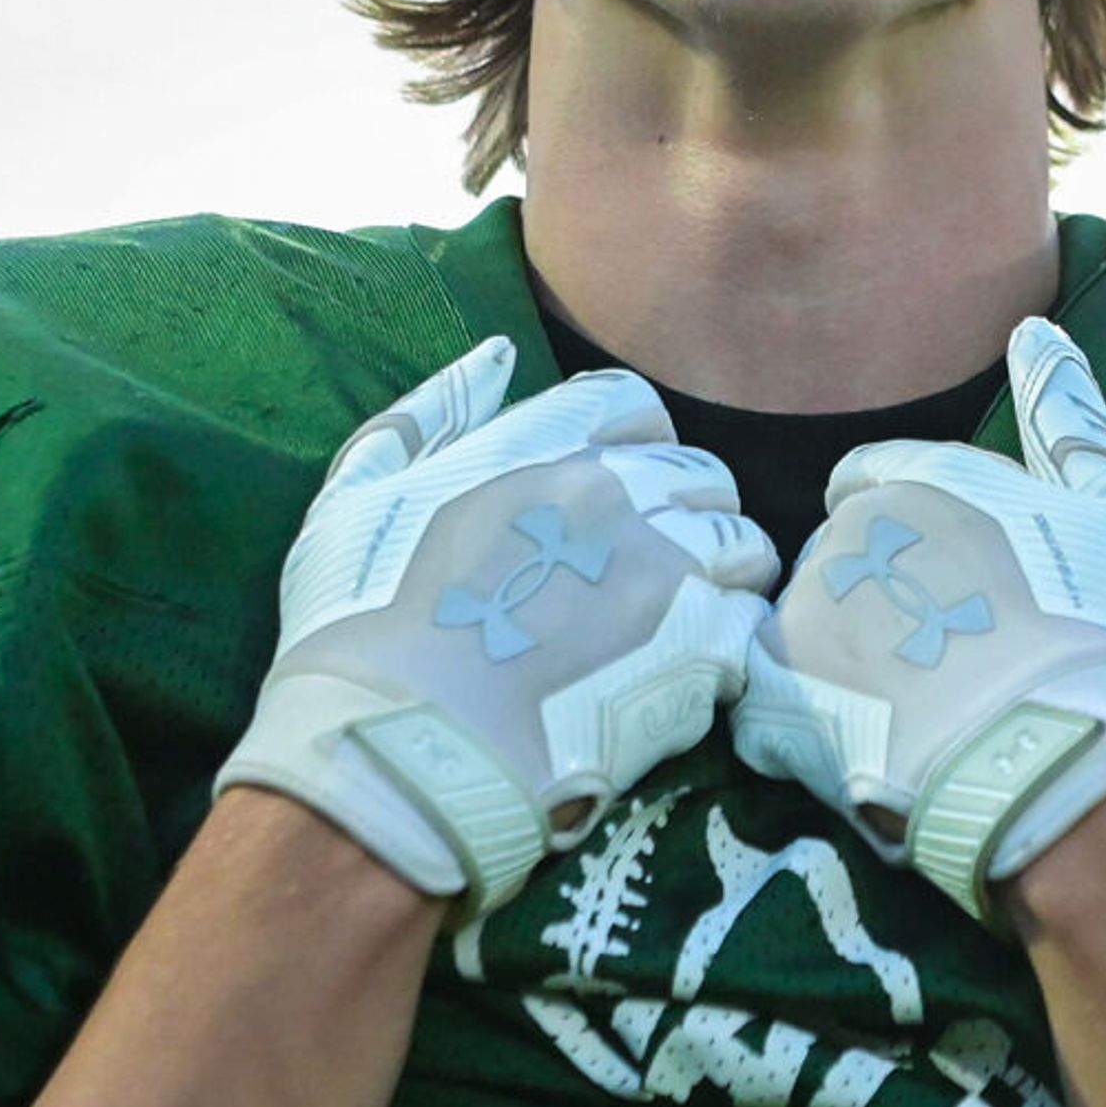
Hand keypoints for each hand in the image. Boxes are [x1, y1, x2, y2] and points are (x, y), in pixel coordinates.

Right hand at [217, 337, 776, 912]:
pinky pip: (749, 631)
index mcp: (541, 446)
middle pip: (701, 475)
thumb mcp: (356, 497)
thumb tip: (498, 354)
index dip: (627, 449)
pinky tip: (676, 685)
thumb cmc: (357, 629)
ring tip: (669, 632)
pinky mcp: (702, 649)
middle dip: (680, 516)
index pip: (634, 408)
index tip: (604, 500)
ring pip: (745, 547)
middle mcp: (618, 490)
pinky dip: (725, 655)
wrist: (398, 751)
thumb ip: (430, 413)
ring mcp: (669, 567)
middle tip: (636, 579)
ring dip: (716, 582)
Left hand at [733, 318, 1105, 920]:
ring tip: (919, 728)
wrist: (1067, 757)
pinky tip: (871, 762)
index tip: (965, 596)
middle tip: (953, 670)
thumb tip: (1039, 332)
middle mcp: (845, 532)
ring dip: (843, 672)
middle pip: (839, 562)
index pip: (875, 485)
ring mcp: (804, 614)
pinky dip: (806, 737)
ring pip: (802, 634)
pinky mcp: (775, 699)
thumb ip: (1067, 417)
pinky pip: (767, 711)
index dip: (919, 542)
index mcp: (918, 479)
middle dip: (880, 606)